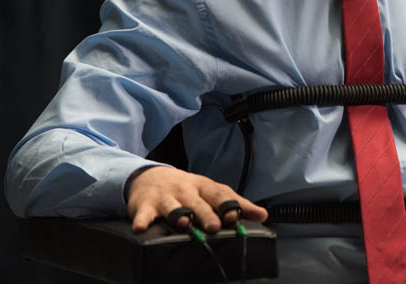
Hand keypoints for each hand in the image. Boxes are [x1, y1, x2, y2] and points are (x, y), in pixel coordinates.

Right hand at [126, 166, 268, 232]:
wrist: (151, 176)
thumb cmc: (188, 189)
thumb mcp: (211, 192)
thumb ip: (236, 204)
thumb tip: (263, 215)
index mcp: (204, 187)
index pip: (219, 195)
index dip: (228, 205)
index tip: (237, 216)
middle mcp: (186, 190)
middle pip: (197, 202)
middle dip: (206, 213)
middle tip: (214, 226)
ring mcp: (166, 197)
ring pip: (173, 207)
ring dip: (179, 214)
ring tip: (184, 223)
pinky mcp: (146, 205)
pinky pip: (144, 214)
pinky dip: (142, 220)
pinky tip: (141, 228)